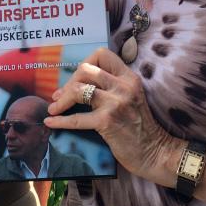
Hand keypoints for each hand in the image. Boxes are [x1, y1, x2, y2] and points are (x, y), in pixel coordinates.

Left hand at [44, 47, 175, 180]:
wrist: (154, 152)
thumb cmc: (138, 126)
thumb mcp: (131, 97)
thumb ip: (112, 86)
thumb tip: (77, 83)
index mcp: (129, 77)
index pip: (102, 54)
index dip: (84, 63)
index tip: (77, 78)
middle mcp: (123, 86)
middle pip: (86, 69)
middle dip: (69, 82)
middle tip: (61, 96)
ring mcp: (116, 103)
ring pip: (79, 90)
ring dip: (62, 100)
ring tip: (54, 108)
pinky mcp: (107, 121)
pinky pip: (76, 118)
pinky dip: (60, 120)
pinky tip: (50, 122)